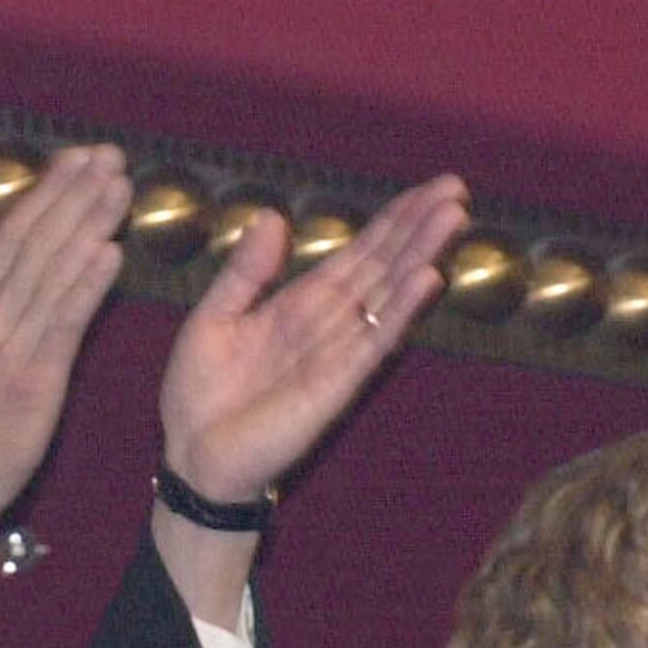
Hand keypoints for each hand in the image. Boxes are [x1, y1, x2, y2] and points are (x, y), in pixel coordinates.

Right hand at [0, 145, 132, 599]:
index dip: (48, 192)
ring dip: (90, 226)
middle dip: (77, 195)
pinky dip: (87, 287)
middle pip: (38, 242)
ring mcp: (11, 345)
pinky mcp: (35, 379)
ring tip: (120, 188)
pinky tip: (111, 254)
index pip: (12, 233)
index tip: (78, 159)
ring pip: (55, 274)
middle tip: (112, 156)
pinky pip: (65, 324)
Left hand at [154, 173, 464, 505]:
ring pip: (386, 296)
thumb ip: (246, 271)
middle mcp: (328, 324)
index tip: (428, 189)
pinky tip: (426, 278)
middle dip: (417, 228)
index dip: (390, 222)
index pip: (356, 254)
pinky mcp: (335, 386)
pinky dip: (399, 309)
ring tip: (453, 217)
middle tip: (457, 188)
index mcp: (299, 304)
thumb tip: (273, 215)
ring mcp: (336, 354)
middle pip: (381, 267)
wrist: (190, 458)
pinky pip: (373, 341)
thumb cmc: (200, 395)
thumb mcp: (213, 317)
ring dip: (420, 256)